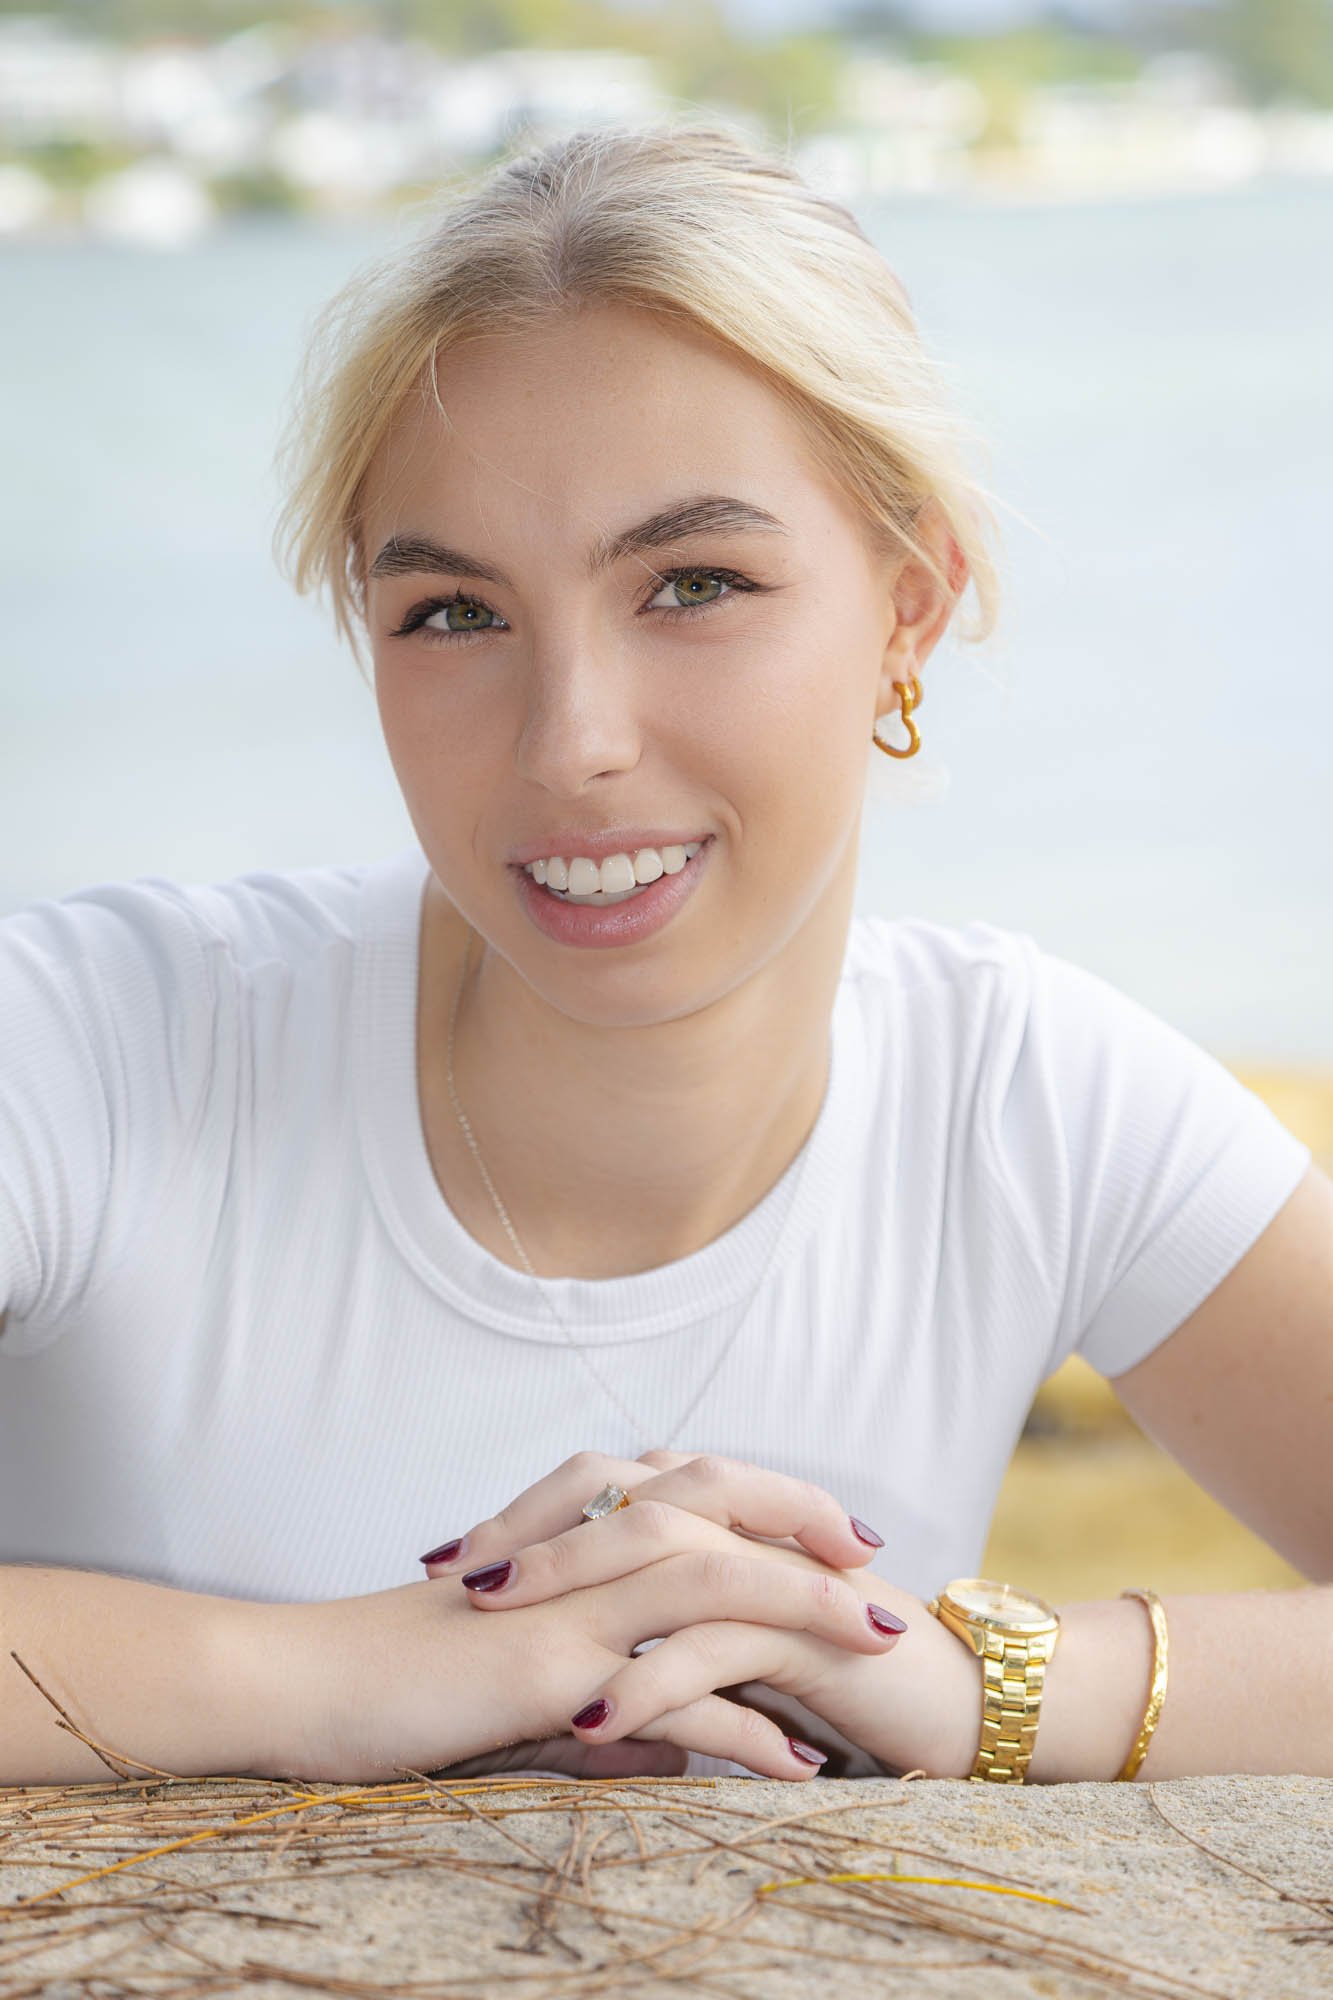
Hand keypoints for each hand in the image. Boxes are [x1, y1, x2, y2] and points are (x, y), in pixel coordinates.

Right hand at [265, 1471, 909, 1784]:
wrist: (298, 1687)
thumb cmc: (397, 1685)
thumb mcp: (516, 1688)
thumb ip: (601, 1707)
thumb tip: (674, 1754)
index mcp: (570, 1539)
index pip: (688, 1490)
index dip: (767, 1500)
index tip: (833, 1535)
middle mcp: (576, 1553)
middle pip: (716, 1498)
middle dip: (805, 1519)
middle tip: (875, 1558)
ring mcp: (564, 1605)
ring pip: (709, 1579)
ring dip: (805, 1608)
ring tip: (879, 1643)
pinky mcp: (547, 1670)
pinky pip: (667, 1692)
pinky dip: (743, 1729)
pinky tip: (798, 1767)